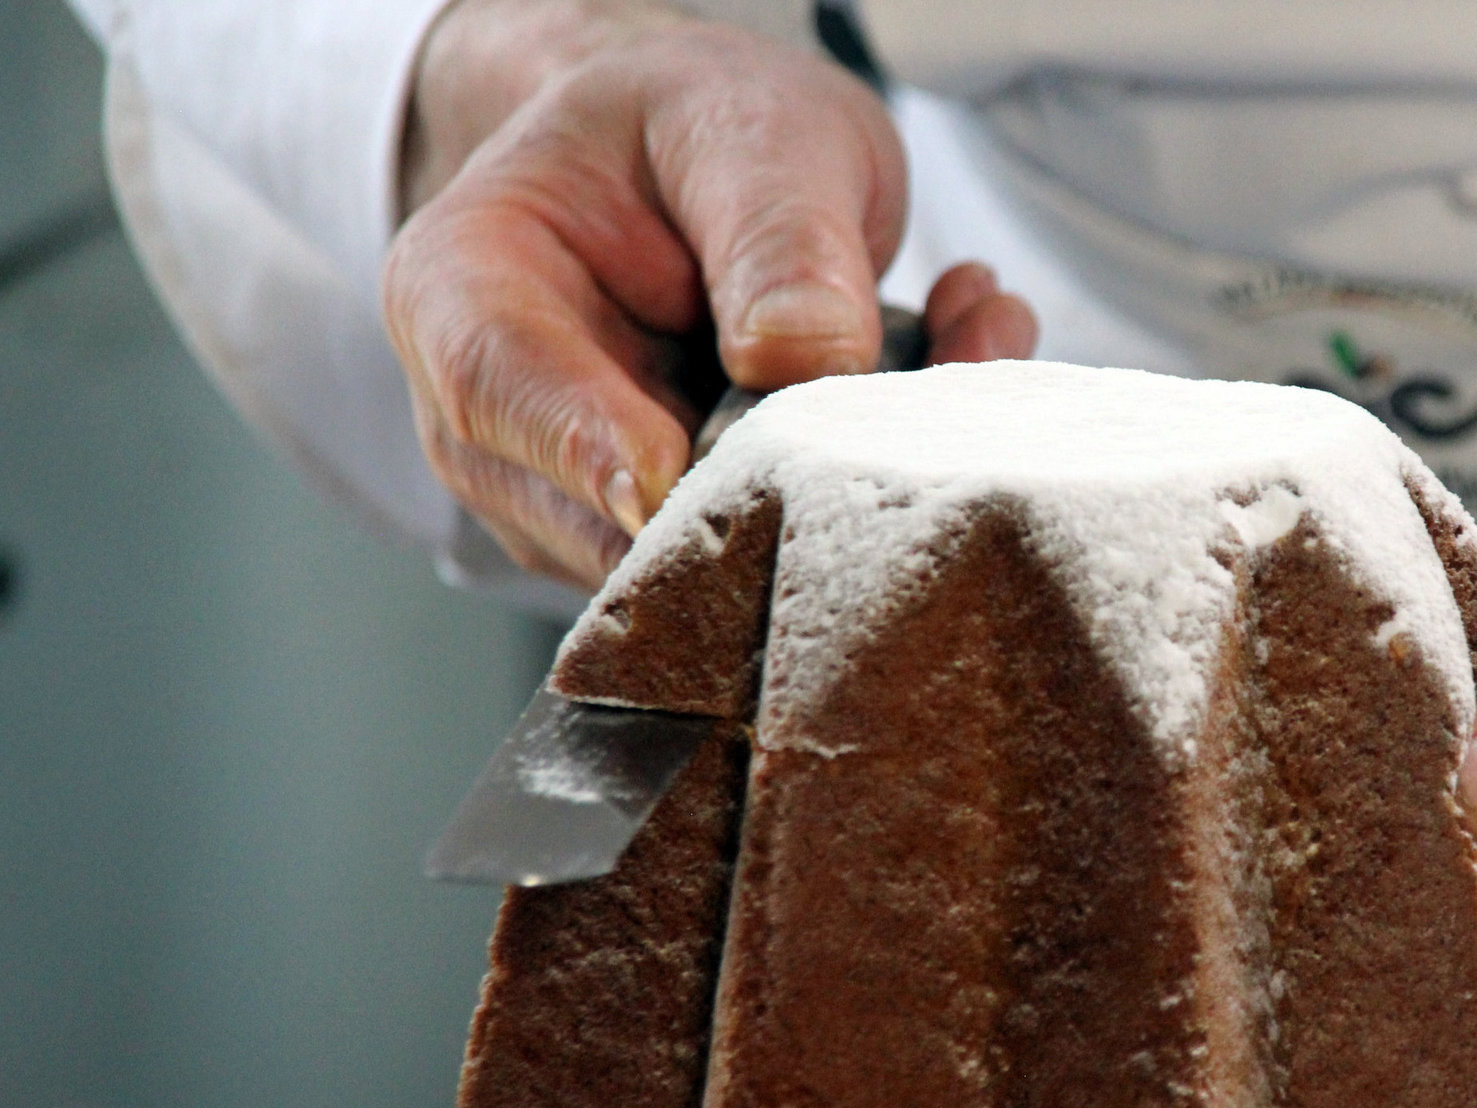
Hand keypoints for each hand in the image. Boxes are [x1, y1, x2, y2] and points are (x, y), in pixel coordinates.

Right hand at [383, 0, 1036, 589]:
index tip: (667, 477)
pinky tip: (941, 364)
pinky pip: (766, 551)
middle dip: (759, 489)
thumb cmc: (699, 131)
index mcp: (464, 289)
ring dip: (839, 480)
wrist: (710, 162)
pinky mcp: (681, 538)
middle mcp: (501, 422)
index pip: (495, 388)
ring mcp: (583, 498)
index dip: (582, 445)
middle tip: (912, 397)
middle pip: (598, 514)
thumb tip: (804, 358)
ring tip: (960, 333)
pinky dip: (864, 481)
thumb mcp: (750, 132)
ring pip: (701, 556)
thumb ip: (776, 235)